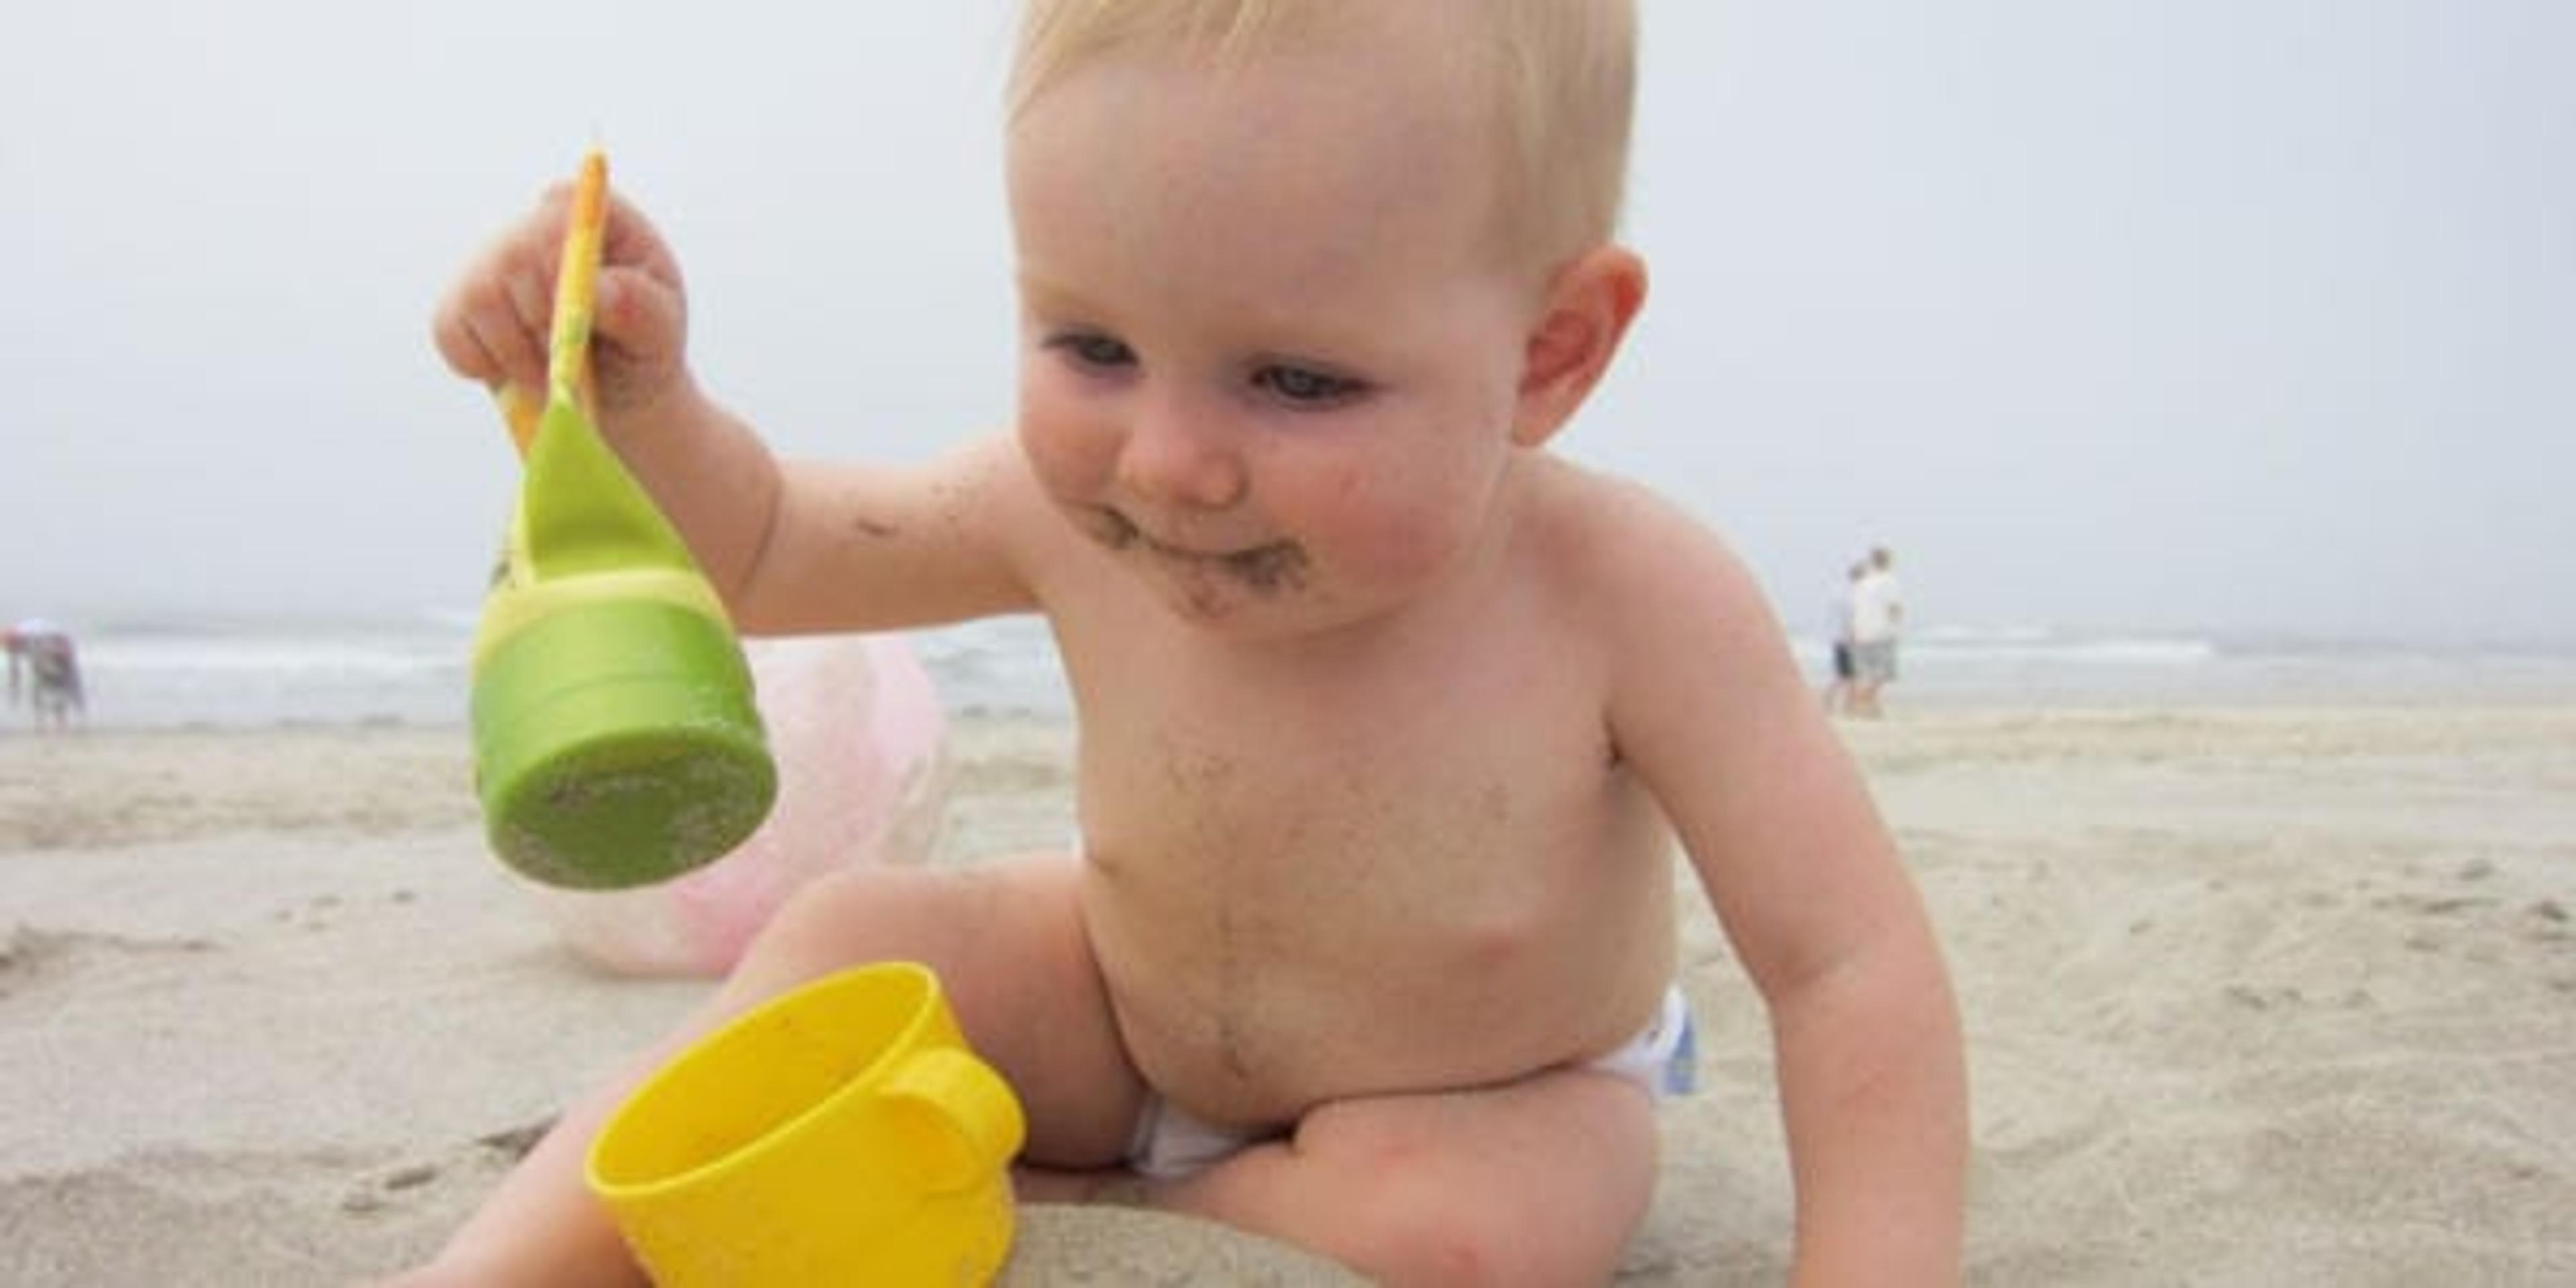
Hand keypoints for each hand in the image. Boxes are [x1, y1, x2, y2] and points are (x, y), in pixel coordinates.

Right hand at [431, 183, 692, 423]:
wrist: (616, 385)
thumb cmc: (644, 344)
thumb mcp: (661, 327)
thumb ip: (638, 305)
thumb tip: (596, 290)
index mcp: (593, 215)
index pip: (562, 208)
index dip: (562, 260)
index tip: (578, 311)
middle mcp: (533, 227)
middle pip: (515, 258)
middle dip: (544, 326)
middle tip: (569, 369)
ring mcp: (489, 262)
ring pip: (479, 299)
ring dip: (517, 356)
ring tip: (551, 382)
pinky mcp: (459, 304)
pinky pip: (452, 333)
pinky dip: (486, 367)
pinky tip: (519, 374)